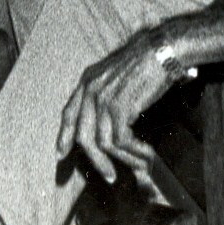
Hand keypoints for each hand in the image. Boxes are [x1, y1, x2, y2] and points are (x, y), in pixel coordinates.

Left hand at [57, 33, 174, 184]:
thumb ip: (108, 93)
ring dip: (121, 159)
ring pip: (103, 142)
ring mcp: (103, 99)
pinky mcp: (120, 107)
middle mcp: (91, 89)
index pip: (69, 112)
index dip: (64, 135)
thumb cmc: (147, 60)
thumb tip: (113, 121)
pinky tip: (146, 154)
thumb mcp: (118, 74)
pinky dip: (134, 152)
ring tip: (139, 164)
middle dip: (96, 160)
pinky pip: (121, 140)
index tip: (60, 154)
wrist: (163, 48)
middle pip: (83, 136)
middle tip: (110, 175)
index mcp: (88, 80)